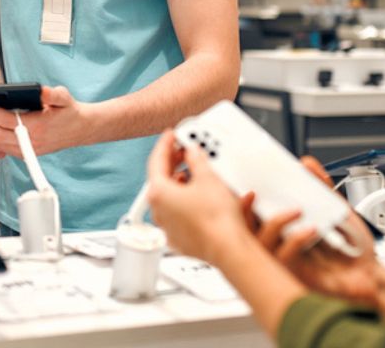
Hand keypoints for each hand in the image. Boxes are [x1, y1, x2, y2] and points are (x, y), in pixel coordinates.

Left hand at [0, 85, 88, 157]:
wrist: (82, 129)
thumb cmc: (71, 112)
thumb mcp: (64, 97)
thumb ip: (53, 93)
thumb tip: (41, 91)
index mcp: (37, 127)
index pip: (4, 120)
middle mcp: (31, 142)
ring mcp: (28, 150)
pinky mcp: (26, 153)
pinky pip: (2, 148)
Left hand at [146, 130, 253, 265]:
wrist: (228, 248)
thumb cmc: (216, 218)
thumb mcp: (208, 178)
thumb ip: (196, 159)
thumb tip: (192, 153)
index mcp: (158, 193)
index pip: (156, 161)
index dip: (165, 144)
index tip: (170, 136)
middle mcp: (158, 211)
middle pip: (160, 179)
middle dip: (172, 163)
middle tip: (182, 151)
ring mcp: (167, 227)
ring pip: (168, 198)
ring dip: (178, 182)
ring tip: (192, 172)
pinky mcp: (179, 238)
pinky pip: (176, 214)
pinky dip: (183, 201)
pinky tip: (197, 197)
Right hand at [249, 156, 384, 315]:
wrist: (370, 272)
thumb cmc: (353, 247)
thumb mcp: (336, 209)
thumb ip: (320, 186)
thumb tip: (306, 163)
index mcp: (285, 229)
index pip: (253, 215)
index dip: (242, 201)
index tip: (244, 183)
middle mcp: (280, 244)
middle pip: (246, 229)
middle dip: (245, 210)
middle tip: (255, 193)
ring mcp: (285, 260)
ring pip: (260, 243)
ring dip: (275, 222)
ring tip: (297, 209)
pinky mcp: (295, 274)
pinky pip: (284, 256)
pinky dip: (296, 239)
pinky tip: (312, 229)